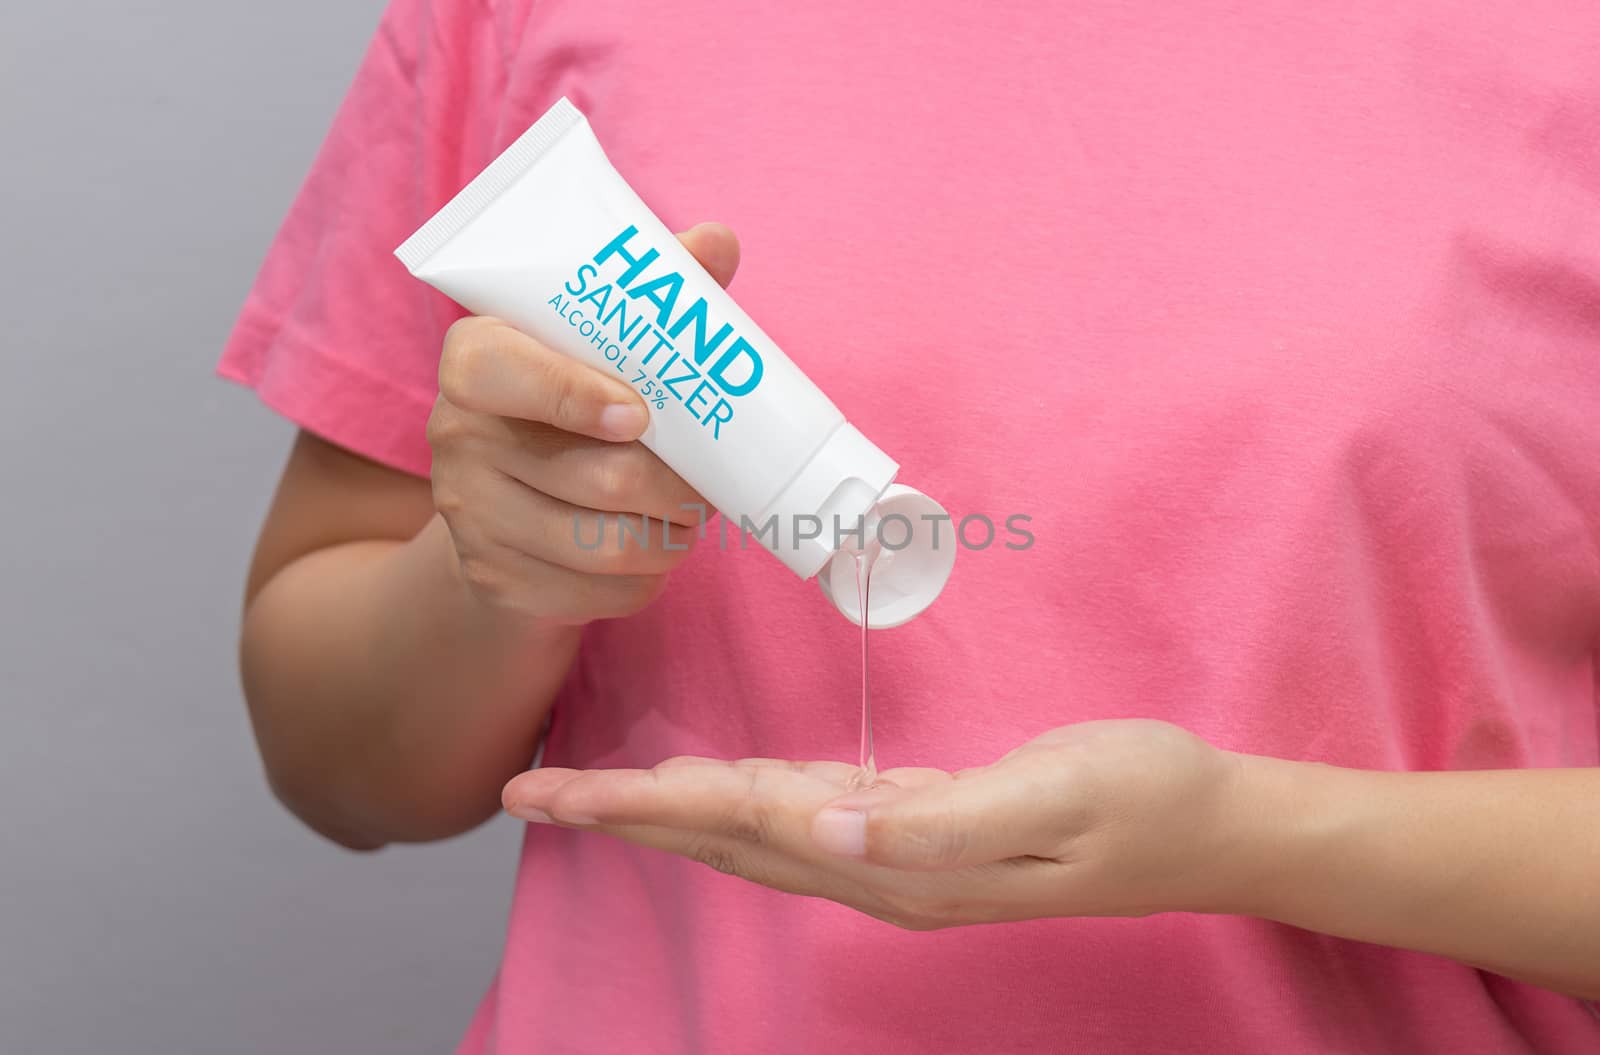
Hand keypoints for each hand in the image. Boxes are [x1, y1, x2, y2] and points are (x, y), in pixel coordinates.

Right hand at [427, 223, 740, 622]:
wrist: (505, 510)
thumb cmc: (570, 407)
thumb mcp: (600, 344)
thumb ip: (651, 297)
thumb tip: (718, 241)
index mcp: (474, 360)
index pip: (499, 371)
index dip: (573, 394)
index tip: (639, 416)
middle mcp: (455, 436)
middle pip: (593, 477)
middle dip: (676, 487)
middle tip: (709, 483)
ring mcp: (470, 517)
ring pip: (605, 545)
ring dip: (671, 537)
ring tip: (689, 517)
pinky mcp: (496, 581)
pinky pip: (600, 595)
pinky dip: (647, 580)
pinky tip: (652, 553)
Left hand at [501, 720, 1253, 928]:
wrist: (1208, 828)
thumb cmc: (1142, 799)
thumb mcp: (1052, 800)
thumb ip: (938, 826)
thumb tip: (827, 831)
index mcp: (897, 863)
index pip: (742, 825)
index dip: (645, 805)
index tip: (555, 791)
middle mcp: (879, 870)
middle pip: (722, 839)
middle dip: (624, 815)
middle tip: (528, 791)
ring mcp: (897, 856)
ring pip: (751, 831)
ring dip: (666, 811)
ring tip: (592, 792)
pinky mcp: (917, 828)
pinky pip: (799, 814)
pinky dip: (735, 799)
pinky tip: (711, 786)